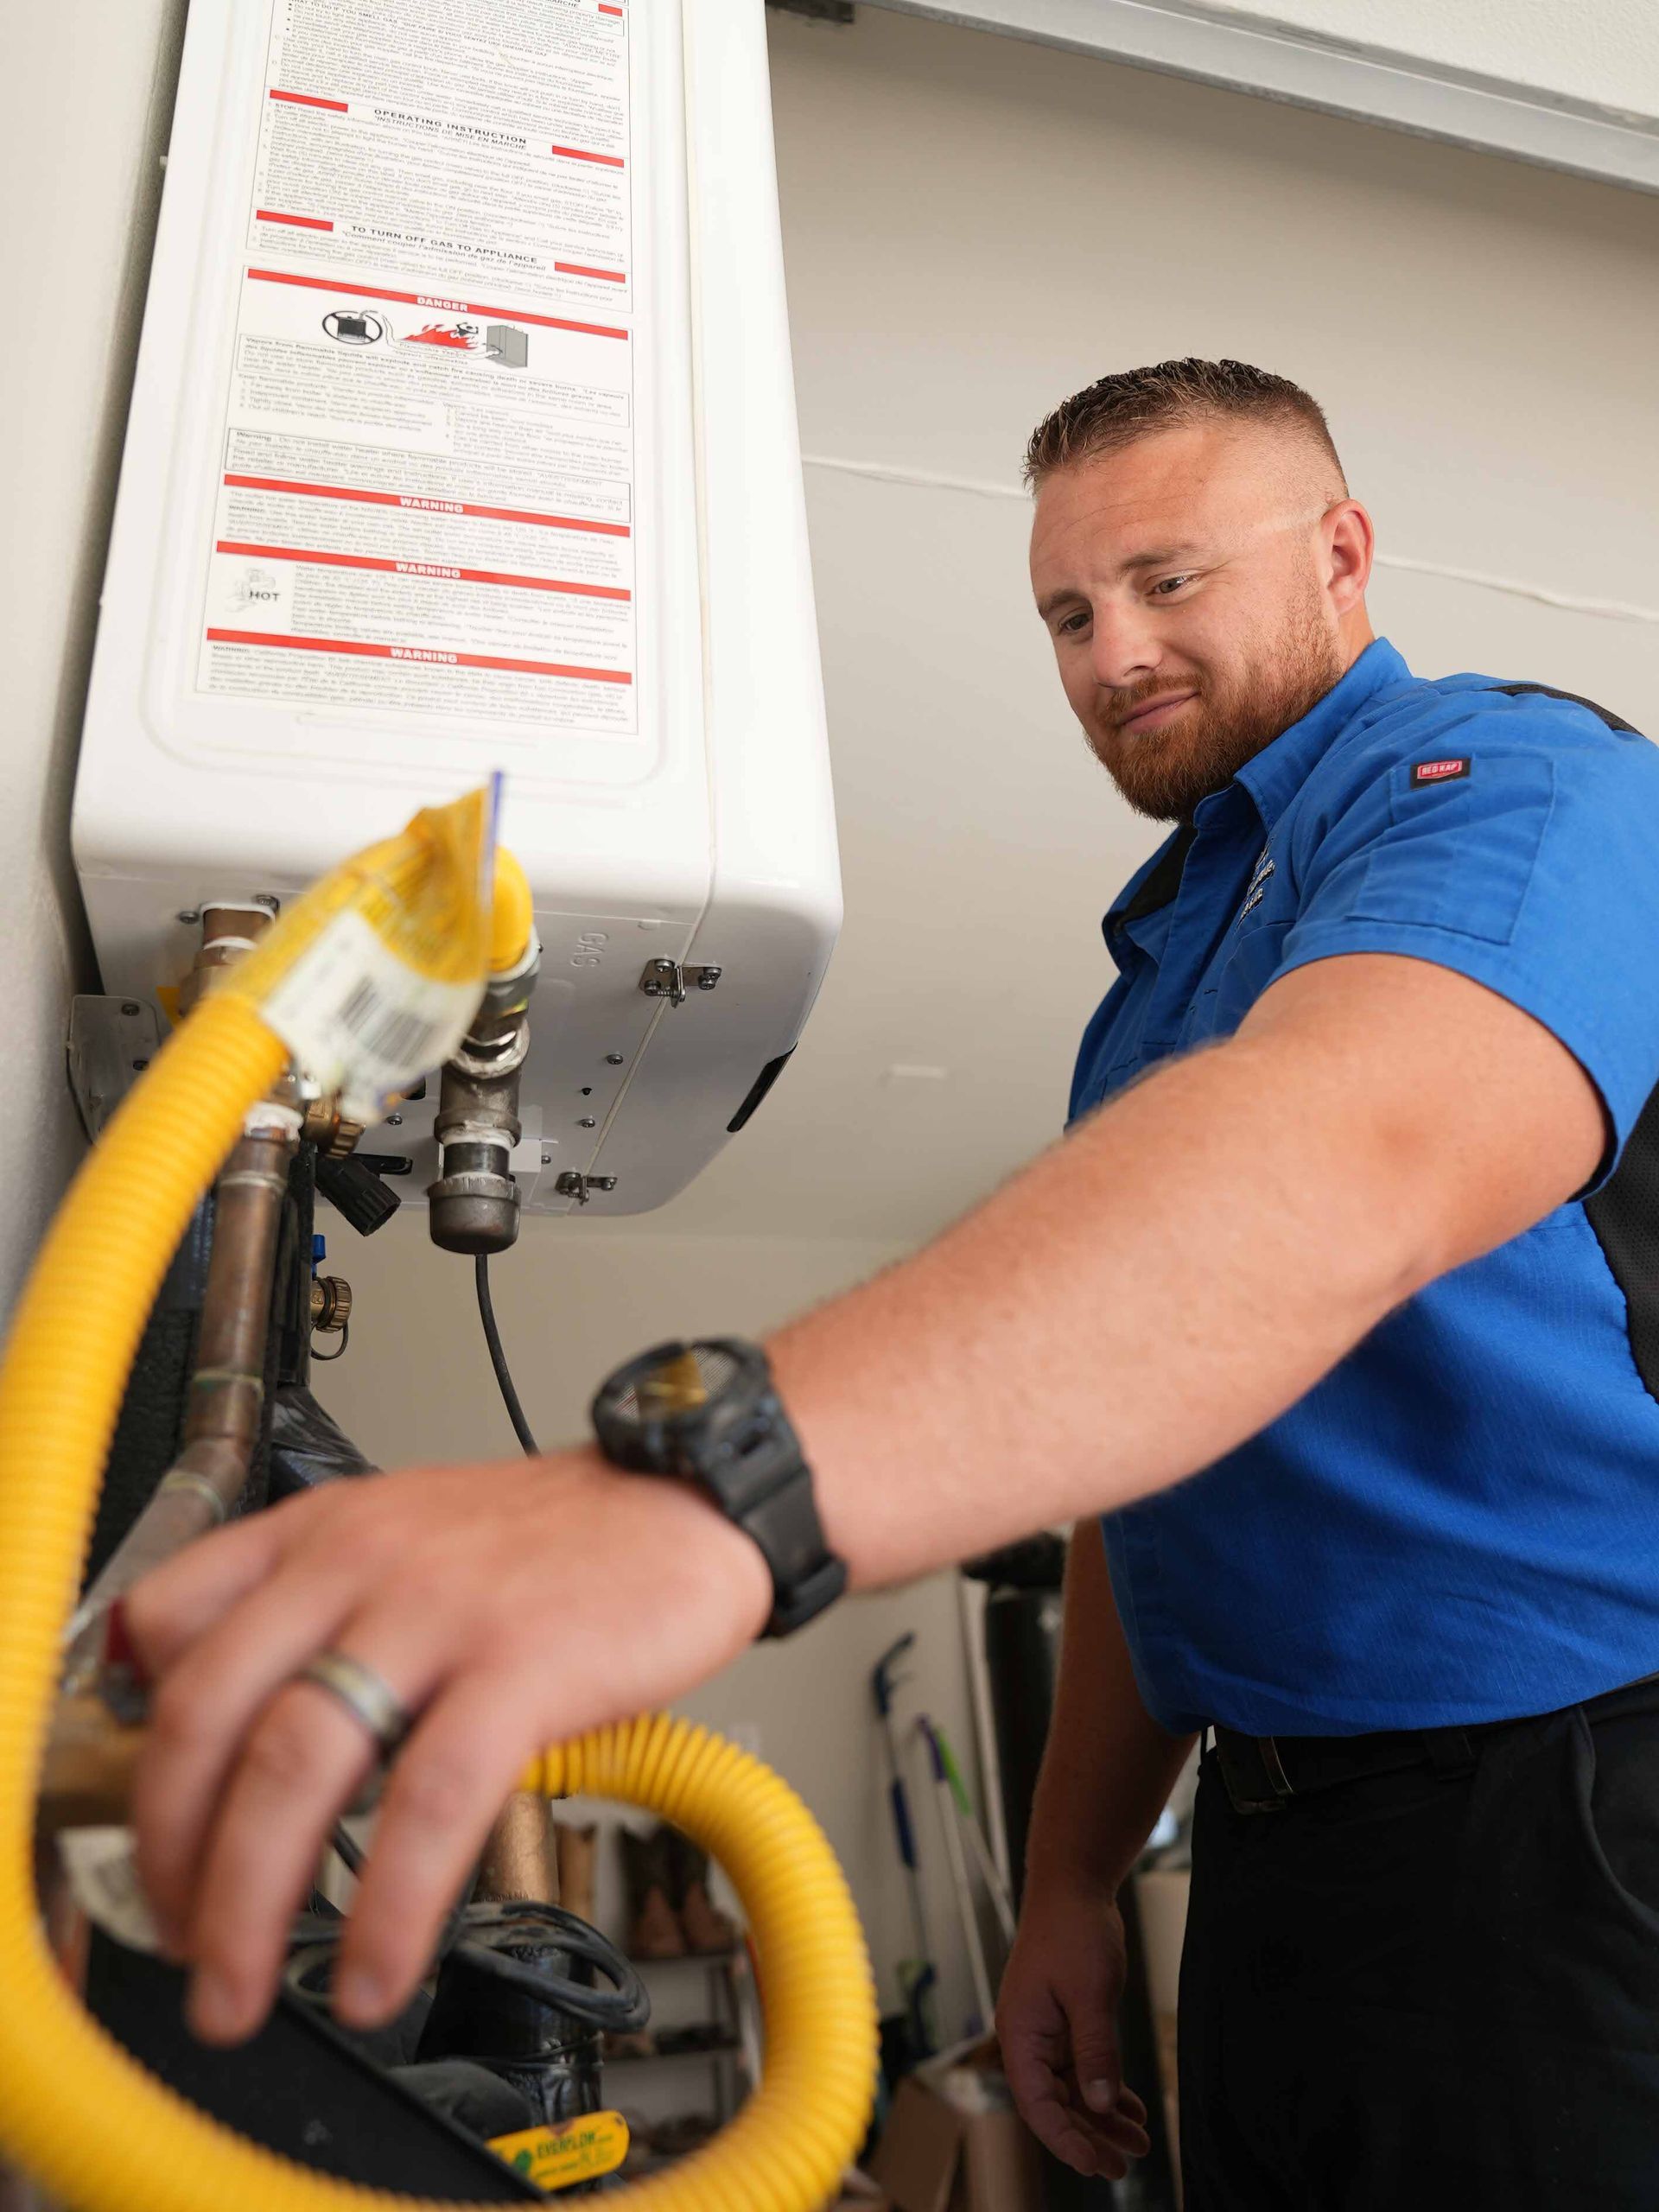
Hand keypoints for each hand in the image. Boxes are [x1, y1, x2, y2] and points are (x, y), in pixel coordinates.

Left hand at [122, 1447, 771, 2046]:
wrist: (690, 1495)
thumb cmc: (556, 1539)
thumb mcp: (407, 1536)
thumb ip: (320, 1613)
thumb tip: (240, 1739)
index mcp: (321, 1531)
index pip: (162, 1623)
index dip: (129, 1744)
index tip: (142, 1836)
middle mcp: (359, 1560)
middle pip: (204, 1716)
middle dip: (165, 1858)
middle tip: (177, 1944)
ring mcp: (439, 1610)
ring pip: (295, 1765)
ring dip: (245, 1905)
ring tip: (238, 1990)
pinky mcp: (524, 1665)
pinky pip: (429, 1803)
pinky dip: (388, 1908)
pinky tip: (377, 1972)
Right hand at [995, 1880, 1152, 2179]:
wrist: (1073, 1887)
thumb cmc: (1073, 1931)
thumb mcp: (1089, 1994)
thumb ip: (1094, 2051)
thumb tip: (1099, 2103)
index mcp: (1020, 2034)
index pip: (1038, 2104)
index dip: (1065, 2139)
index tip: (1095, 2164)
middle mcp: (1028, 2039)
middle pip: (1055, 2103)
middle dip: (1089, 2136)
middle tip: (1125, 2164)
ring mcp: (1046, 2032)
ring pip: (1072, 2090)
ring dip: (1102, 2116)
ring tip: (1138, 2141)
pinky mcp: (1065, 2022)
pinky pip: (1083, 2068)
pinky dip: (1105, 2089)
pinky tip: (1130, 2109)